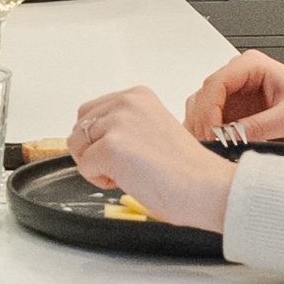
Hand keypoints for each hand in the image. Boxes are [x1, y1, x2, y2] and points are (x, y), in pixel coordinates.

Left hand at [67, 87, 238, 231]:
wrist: (206, 187)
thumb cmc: (187, 168)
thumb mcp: (152, 129)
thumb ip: (125, 125)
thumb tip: (94, 137)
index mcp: (138, 96)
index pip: (92, 111)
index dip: (100, 138)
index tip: (125, 152)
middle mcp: (126, 103)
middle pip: (80, 125)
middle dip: (91, 149)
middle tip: (121, 165)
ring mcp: (118, 123)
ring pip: (77, 145)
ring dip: (94, 164)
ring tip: (126, 172)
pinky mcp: (112, 147)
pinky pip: (84, 167)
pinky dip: (98, 180)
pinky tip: (126, 180)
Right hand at [183, 48, 283, 164]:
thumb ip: (259, 126)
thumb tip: (230, 137)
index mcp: (253, 64)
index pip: (216, 83)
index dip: (209, 110)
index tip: (212, 134)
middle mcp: (241, 76)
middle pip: (204, 95)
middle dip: (203, 121)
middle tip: (208, 146)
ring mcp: (237, 94)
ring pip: (203, 108)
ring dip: (203, 129)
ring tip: (212, 149)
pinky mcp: (237, 113)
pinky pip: (212, 121)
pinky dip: (209, 135)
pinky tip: (216, 148)